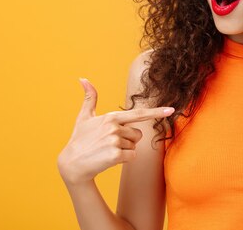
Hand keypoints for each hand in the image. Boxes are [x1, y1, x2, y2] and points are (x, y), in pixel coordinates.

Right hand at [56, 78, 174, 185]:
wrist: (71, 164)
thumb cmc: (79, 140)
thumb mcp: (84, 117)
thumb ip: (89, 98)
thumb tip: (83, 78)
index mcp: (110, 117)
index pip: (138, 114)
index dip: (156, 112)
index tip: (171, 110)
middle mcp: (114, 127)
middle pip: (138, 134)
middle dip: (128, 140)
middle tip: (109, 144)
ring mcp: (115, 140)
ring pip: (135, 146)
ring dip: (125, 151)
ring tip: (107, 151)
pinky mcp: (115, 154)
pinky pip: (132, 156)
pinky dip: (124, 160)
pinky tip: (109, 159)